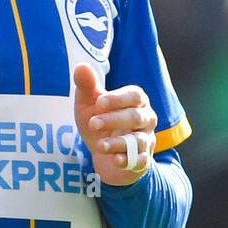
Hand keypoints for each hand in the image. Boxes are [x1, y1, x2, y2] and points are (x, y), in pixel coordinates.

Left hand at [73, 63, 156, 186]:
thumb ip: (86, 86)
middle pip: (136, 117)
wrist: (104, 154)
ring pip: (138, 140)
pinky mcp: (143, 160)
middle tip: (93, 124)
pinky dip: (128, 160)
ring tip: (99, 146)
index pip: (134, 95)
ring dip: (119, 142)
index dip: (118, 99)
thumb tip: (81, 67)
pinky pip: (140, 160)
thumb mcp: (88, 105)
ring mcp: (146, 140)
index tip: (98, 103)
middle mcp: (146, 118)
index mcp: (136, 101)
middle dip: (114, 120)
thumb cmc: (99, 122)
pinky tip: (115, 159)